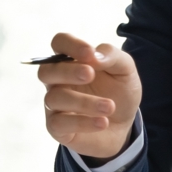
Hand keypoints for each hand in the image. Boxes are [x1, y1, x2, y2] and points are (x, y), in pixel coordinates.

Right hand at [39, 34, 140, 160]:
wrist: (124, 125)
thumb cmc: (119, 91)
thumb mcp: (125, 70)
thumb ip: (112, 56)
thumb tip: (94, 56)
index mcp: (71, 60)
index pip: (59, 43)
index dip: (70, 45)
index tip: (89, 53)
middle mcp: (57, 80)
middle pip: (46, 70)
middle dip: (67, 71)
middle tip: (90, 74)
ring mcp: (54, 105)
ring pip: (54, 98)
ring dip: (83, 102)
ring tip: (110, 107)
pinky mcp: (57, 128)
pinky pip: (59, 123)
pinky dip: (82, 122)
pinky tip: (103, 122)